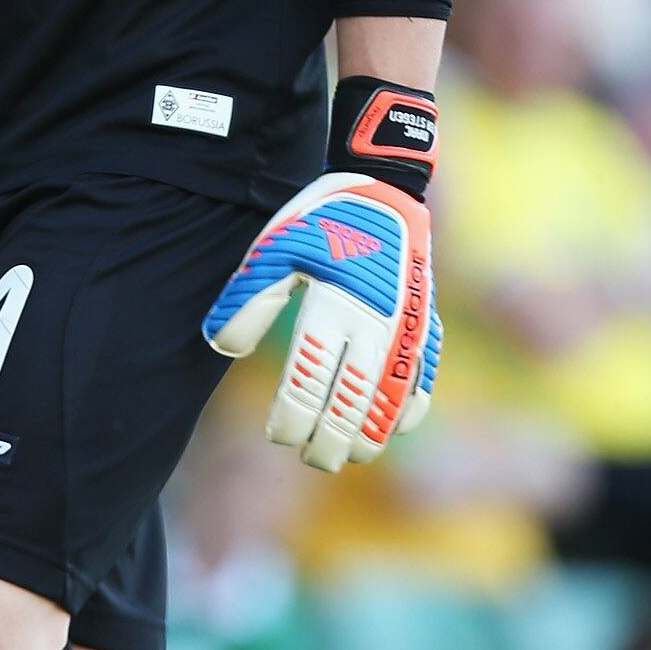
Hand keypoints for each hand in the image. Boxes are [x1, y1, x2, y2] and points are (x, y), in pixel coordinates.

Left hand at [204, 172, 439, 471]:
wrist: (387, 191)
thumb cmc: (323, 221)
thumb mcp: (275, 249)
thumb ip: (247, 300)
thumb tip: (224, 349)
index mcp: (333, 305)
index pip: (309, 382)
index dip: (292, 418)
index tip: (277, 434)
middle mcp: (374, 323)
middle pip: (352, 403)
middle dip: (330, 441)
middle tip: (312, 459)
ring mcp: (406, 329)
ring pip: (392, 400)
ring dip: (371, 434)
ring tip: (348, 454)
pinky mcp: (426, 326)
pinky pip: (423, 379)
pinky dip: (409, 408)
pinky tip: (392, 426)